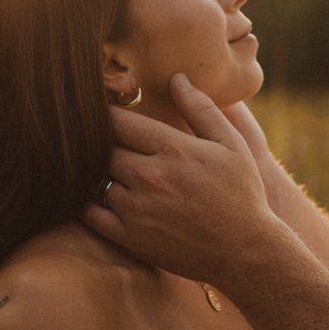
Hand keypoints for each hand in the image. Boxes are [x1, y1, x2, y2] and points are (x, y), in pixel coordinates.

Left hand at [84, 73, 277, 285]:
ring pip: (94, 179)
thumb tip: (176, 77)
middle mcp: (149, 176)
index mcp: (172, 148)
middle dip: (95, 141)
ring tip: (91, 164)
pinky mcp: (130, 238)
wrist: (245, 252)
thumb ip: (201, 109)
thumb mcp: (231, 145)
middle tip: (88, 137)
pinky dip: (84, 201)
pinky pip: (90, 214)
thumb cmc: (241, 194)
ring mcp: (136, 209)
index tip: (100, 111)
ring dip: (93, 171)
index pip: (119, 121)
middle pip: (101, 147)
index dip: (105, 114)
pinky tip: (88, 194)